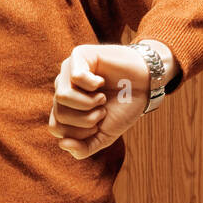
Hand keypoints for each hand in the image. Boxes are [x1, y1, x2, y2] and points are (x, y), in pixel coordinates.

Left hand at [48, 44, 151, 159]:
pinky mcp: (78, 55)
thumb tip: (62, 144)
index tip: (99, 125)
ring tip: (102, 98)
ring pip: (62, 96)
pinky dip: (93, 85)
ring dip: (88, 104)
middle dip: (86, 120)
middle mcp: (62, 88)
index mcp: (65, 107)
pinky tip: (101, 82)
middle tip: (103, 110)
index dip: (79, 133)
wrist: (145, 84)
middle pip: (59, 114)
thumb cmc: (123, 107)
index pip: (56, 128)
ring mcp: (68, 71)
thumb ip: (84, 148)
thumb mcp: (104, 135)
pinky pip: (75, 77)